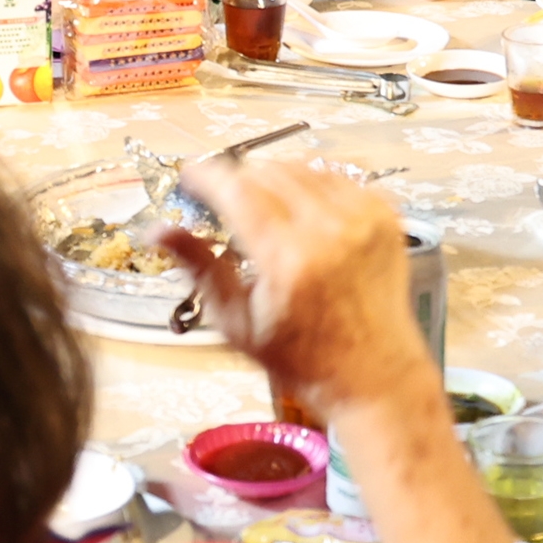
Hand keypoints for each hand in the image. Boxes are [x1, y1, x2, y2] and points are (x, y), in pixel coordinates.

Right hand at [158, 155, 436, 422]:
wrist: (373, 374)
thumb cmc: (304, 360)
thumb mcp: (238, 322)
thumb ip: (199, 267)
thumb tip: (158, 231)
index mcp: (289, 260)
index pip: (238, 190)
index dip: (207, 176)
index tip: (190, 174)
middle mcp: (331, 232)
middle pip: (268, 172)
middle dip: (236, 177)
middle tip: (219, 196)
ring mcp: (363, 221)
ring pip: (302, 167)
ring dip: (271, 176)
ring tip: (256, 202)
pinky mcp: (384, 218)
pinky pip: (337, 177)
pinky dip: (310, 183)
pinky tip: (297, 207)